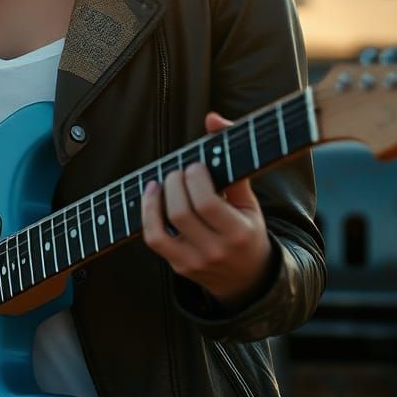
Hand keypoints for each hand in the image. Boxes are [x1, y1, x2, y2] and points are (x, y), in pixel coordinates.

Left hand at [141, 112, 273, 310]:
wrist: (248, 278)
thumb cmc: (248, 230)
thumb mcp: (249, 200)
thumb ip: (232, 159)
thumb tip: (212, 118)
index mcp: (239, 233)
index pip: (207, 203)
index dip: (195, 178)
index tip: (196, 166)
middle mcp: (216, 251)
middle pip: (181, 212)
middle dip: (175, 183)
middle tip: (180, 172)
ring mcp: (194, 262)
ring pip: (161, 229)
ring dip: (155, 198)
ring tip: (162, 182)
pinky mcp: (179, 267)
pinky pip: (154, 239)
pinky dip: (148, 215)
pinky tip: (152, 197)